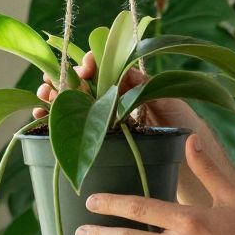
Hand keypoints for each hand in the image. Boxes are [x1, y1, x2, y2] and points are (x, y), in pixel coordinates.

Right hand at [34, 51, 201, 136]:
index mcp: (131, 87)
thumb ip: (145, 87)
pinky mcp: (100, 143)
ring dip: (54, 99)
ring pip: (73, 105)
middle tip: (50, 84)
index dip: (92, 66)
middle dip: (63, 81)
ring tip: (41, 96)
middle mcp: (116, 101)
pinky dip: (53, 122)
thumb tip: (123, 72)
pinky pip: (73, 129)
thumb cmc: (187, 130)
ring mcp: (106, 122)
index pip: (106, 70)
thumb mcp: (171, 103)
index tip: (84, 69)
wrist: (195, 168)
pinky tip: (39, 118)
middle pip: (83, 86)